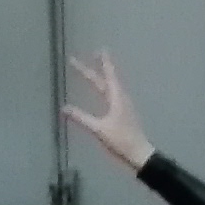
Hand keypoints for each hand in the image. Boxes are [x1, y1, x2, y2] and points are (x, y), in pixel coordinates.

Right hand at [60, 50, 154, 172]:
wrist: (139, 154)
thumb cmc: (121, 140)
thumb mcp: (99, 129)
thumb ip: (81, 118)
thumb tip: (64, 108)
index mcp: (117, 98)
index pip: (108, 76)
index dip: (104, 63)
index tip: (100, 50)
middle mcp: (121, 99)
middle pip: (105, 81)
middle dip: (93, 70)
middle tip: (79, 61)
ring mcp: (123, 107)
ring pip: (109, 88)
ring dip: (100, 79)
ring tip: (91, 72)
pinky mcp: (123, 114)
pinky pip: (111, 96)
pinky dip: (104, 89)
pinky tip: (102, 93)